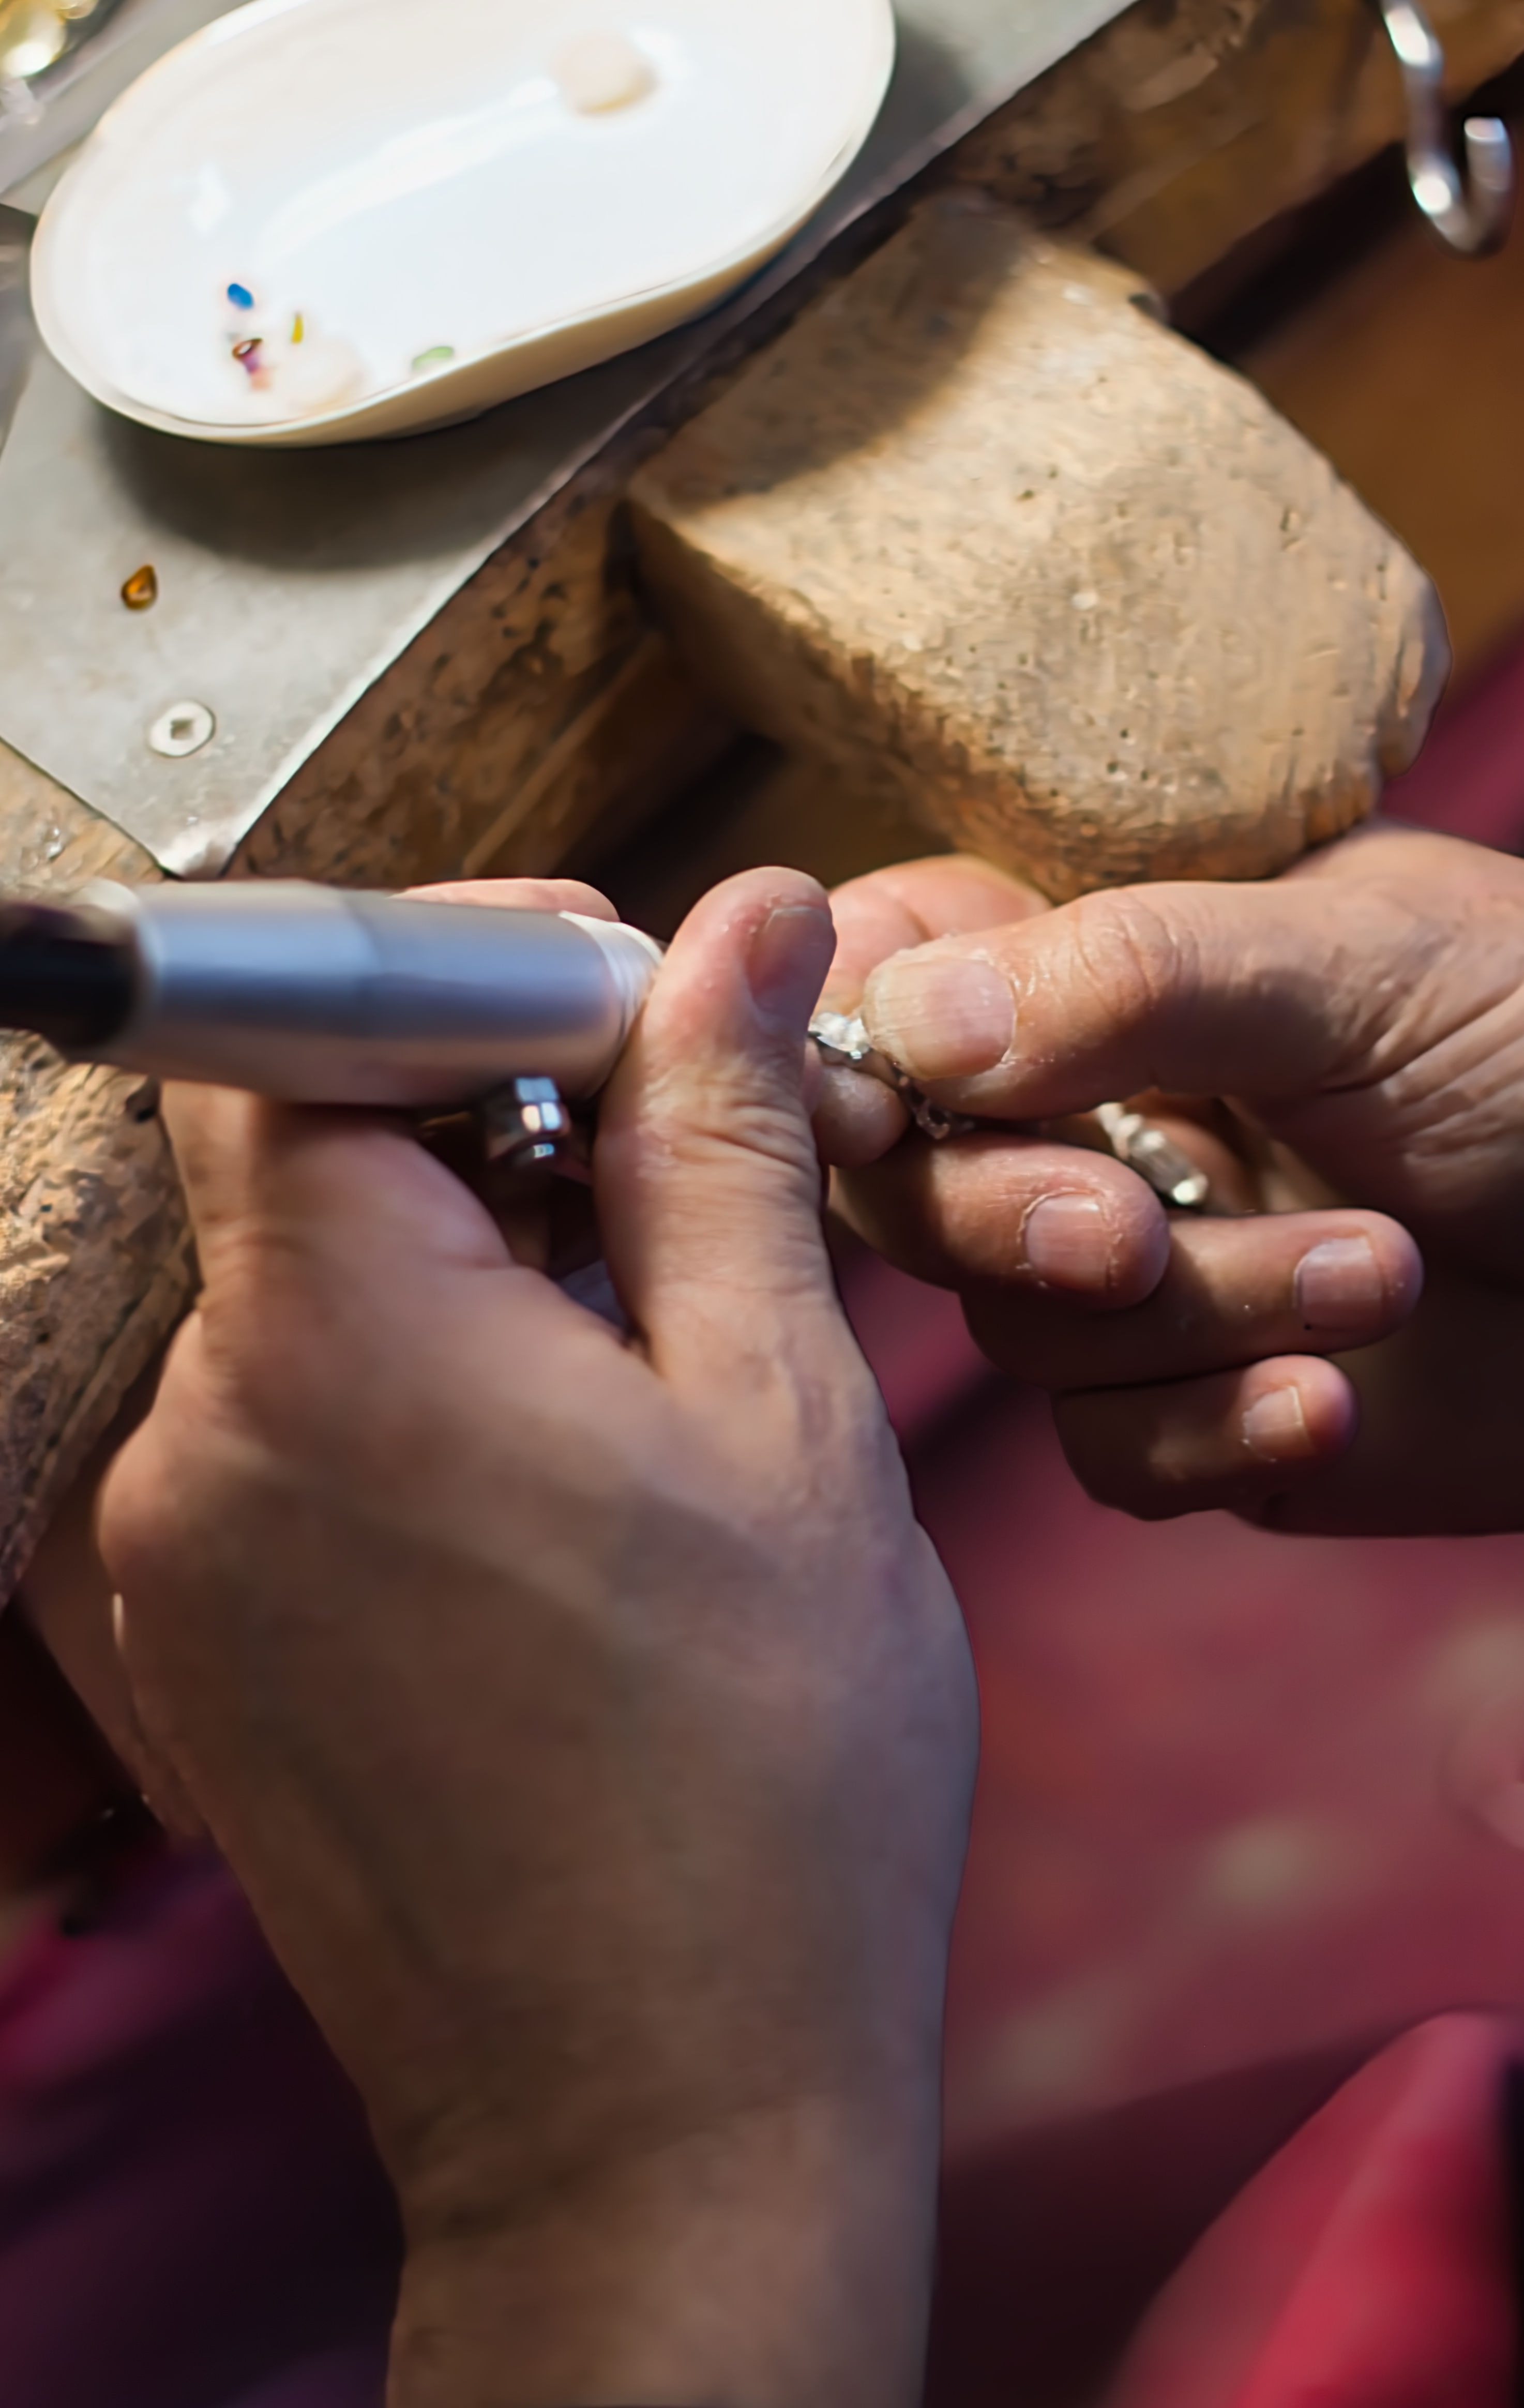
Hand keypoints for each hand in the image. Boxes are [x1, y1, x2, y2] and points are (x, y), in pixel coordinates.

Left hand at [98, 871, 975, 2407]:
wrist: (660, 2118)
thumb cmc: (768, 1780)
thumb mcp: (788, 1414)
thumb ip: (725, 1138)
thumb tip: (738, 923)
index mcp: (341, 1340)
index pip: (304, 1020)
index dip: (462, 970)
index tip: (618, 1010)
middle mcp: (199, 1434)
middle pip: (300, 1156)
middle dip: (489, 1130)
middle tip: (682, 1207)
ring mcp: (171, 1552)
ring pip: (303, 1297)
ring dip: (461, 1279)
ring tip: (641, 1393)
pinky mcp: (188, 1645)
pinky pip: (279, 1433)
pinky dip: (405, 1404)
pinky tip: (556, 1510)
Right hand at [817, 824, 1523, 1533]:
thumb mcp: (1368, 963)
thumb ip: (1132, 976)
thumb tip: (904, 1021)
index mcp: (1114, 961)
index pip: (891, 974)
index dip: (844, 1047)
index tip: (869, 1115)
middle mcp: (1098, 1115)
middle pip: (909, 1185)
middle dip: (1007, 1218)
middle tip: (1132, 1235)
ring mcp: (1143, 1274)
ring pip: (1022, 1332)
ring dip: (1196, 1320)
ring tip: (1379, 1275)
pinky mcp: (1199, 1414)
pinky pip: (1111, 1453)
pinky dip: (1216, 1432)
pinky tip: (1334, 1400)